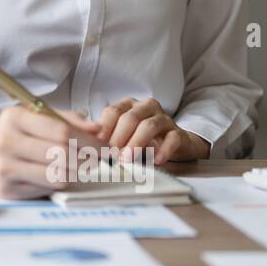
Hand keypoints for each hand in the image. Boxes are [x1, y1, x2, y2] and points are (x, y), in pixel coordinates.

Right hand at [0, 104, 103, 198]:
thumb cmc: (8, 133)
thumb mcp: (30, 116)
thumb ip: (65, 119)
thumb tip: (96, 128)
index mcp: (14, 118)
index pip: (60, 131)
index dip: (88, 141)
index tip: (103, 146)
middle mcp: (6, 142)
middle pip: (61, 154)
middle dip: (87, 159)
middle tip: (98, 160)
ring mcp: (5, 168)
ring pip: (56, 175)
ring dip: (75, 173)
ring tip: (80, 168)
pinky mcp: (6, 189)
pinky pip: (45, 188)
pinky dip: (57, 183)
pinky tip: (57, 175)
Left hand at [95, 97, 211, 162]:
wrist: (174, 144)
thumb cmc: (140, 139)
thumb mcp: (121, 136)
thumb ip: (106, 137)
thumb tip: (87, 145)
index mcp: (129, 105)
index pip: (113, 111)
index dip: (104, 128)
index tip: (97, 144)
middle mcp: (146, 107)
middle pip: (130, 117)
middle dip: (119, 137)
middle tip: (111, 155)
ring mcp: (164, 119)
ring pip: (149, 125)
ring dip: (137, 143)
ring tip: (128, 159)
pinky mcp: (179, 133)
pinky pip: (172, 138)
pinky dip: (164, 149)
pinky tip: (156, 160)